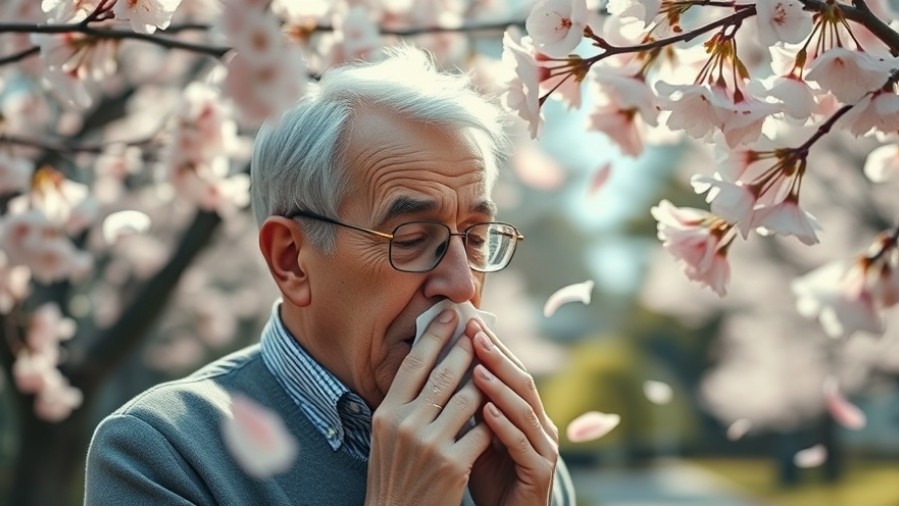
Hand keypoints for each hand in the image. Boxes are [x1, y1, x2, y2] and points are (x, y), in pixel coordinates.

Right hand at [366, 308, 491, 505]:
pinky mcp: (454, 464)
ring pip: (468, 398)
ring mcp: (430, 445)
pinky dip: (493, 419)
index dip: (433, 335)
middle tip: (478, 331)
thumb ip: (403, 403)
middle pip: (443, 374)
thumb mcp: (387, 436)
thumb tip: (424, 362)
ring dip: (484, 382)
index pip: (413, 364)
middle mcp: (405, 425)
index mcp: (386, 414)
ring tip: (492, 369)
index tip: (448, 315)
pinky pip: (483, 430)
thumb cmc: (395, 475)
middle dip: (465, 349)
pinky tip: (500, 411)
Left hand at [467, 319, 559, 505]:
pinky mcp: (540, 472)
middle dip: (497, 356)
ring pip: (524, 410)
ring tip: (477, 366)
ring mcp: (545, 448)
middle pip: (521, 383)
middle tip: (474, 332)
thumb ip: (469, 405)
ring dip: (499, 386)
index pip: (510, 371)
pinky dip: (504, 425)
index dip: (492, 346)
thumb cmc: (487, 476)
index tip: (469, 323)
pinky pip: (522, 444)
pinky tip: (486, 411)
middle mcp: (542, 426)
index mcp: (527, 413)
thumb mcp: (475, 434)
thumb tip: (442, 366)